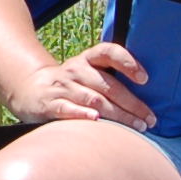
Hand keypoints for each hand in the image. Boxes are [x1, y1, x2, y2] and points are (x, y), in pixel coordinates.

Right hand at [9, 41, 155, 129]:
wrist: (30, 88)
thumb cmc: (72, 84)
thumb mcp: (88, 72)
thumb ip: (112, 78)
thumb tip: (149, 92)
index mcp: (88, 59)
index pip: (108, 52)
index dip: (127, 62)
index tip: (145, 79)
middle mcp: (76, 70)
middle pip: (108, 85)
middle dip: (132, 104)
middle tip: (150, 119)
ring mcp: (63, 87)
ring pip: (94, 100)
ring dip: (119, 115)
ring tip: (138, 127)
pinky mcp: (51, 104)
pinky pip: (68, 109)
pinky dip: (82, 114)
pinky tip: (96, 121)